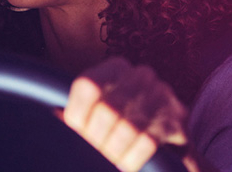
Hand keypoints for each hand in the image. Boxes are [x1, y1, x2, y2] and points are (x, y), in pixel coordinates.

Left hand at [61, 57, 193, 171]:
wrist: (165, 147)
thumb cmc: (117, 129)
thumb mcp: (92, 117)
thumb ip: (74, 116)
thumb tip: (53, 118)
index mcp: (115, 68)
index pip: (88, 86)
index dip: (77, 116)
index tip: (76, 134)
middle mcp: (141, 74)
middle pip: (107, 110)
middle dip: (96, 140)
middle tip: (93, 154)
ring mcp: (163, 94)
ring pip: (127, 128)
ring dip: (113, 152)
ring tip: (109, 161)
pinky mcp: (177, 118)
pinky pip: (147, 142)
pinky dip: (131, 159)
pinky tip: (126, 164)